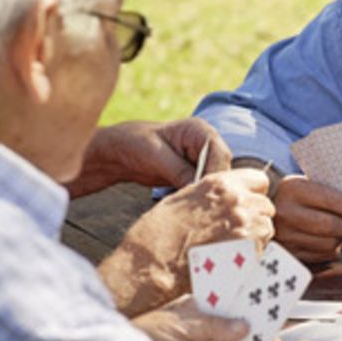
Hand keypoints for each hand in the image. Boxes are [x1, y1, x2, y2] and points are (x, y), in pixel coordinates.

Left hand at [70, 118, 232, 196]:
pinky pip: (202, 189)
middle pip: (221, 169)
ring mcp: (201, 161)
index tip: (203, 192)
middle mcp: (206, 145)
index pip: (219, 154)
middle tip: (200, 206)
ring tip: (193, 209)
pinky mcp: (194, 175)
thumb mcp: (156, 156)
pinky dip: (197, 198)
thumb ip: (179, 171)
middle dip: (211, 187)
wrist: (121, 152)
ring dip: (204, 195)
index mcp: (199, 131)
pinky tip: (189, 208)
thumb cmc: (135, 144)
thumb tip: (197, 188)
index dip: (215, 174)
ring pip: (214, 181)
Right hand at [102, 169, 273, 315]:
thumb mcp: (183, 199)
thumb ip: (212, 194)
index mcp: (220, 183)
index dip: (253, 194)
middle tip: (235, 232)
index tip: (245, 205)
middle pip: (266, 206)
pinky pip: (263, 251)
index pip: (259, 179)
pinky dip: (252, 256)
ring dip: (256, 238)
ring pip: (267, 228)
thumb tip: (227, 196)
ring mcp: (245, 225)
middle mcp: (237, 200)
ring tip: (231, 249)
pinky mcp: (249, 251)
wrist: (152, 265)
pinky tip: (231, 261)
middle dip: (256, 217)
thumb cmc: (159, 234)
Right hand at [272, 176, 341, 263]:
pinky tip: (329, 238)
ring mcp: (285, 235)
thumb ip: (334, 191)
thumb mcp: (309, 183)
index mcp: (293, 189)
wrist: (266, 210)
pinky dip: (332, 249)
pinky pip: (322, 255)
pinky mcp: (289, 253)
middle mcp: (286, 212)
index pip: (329, 200)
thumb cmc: (299, 195)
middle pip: (330, 226)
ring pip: (329, 243)